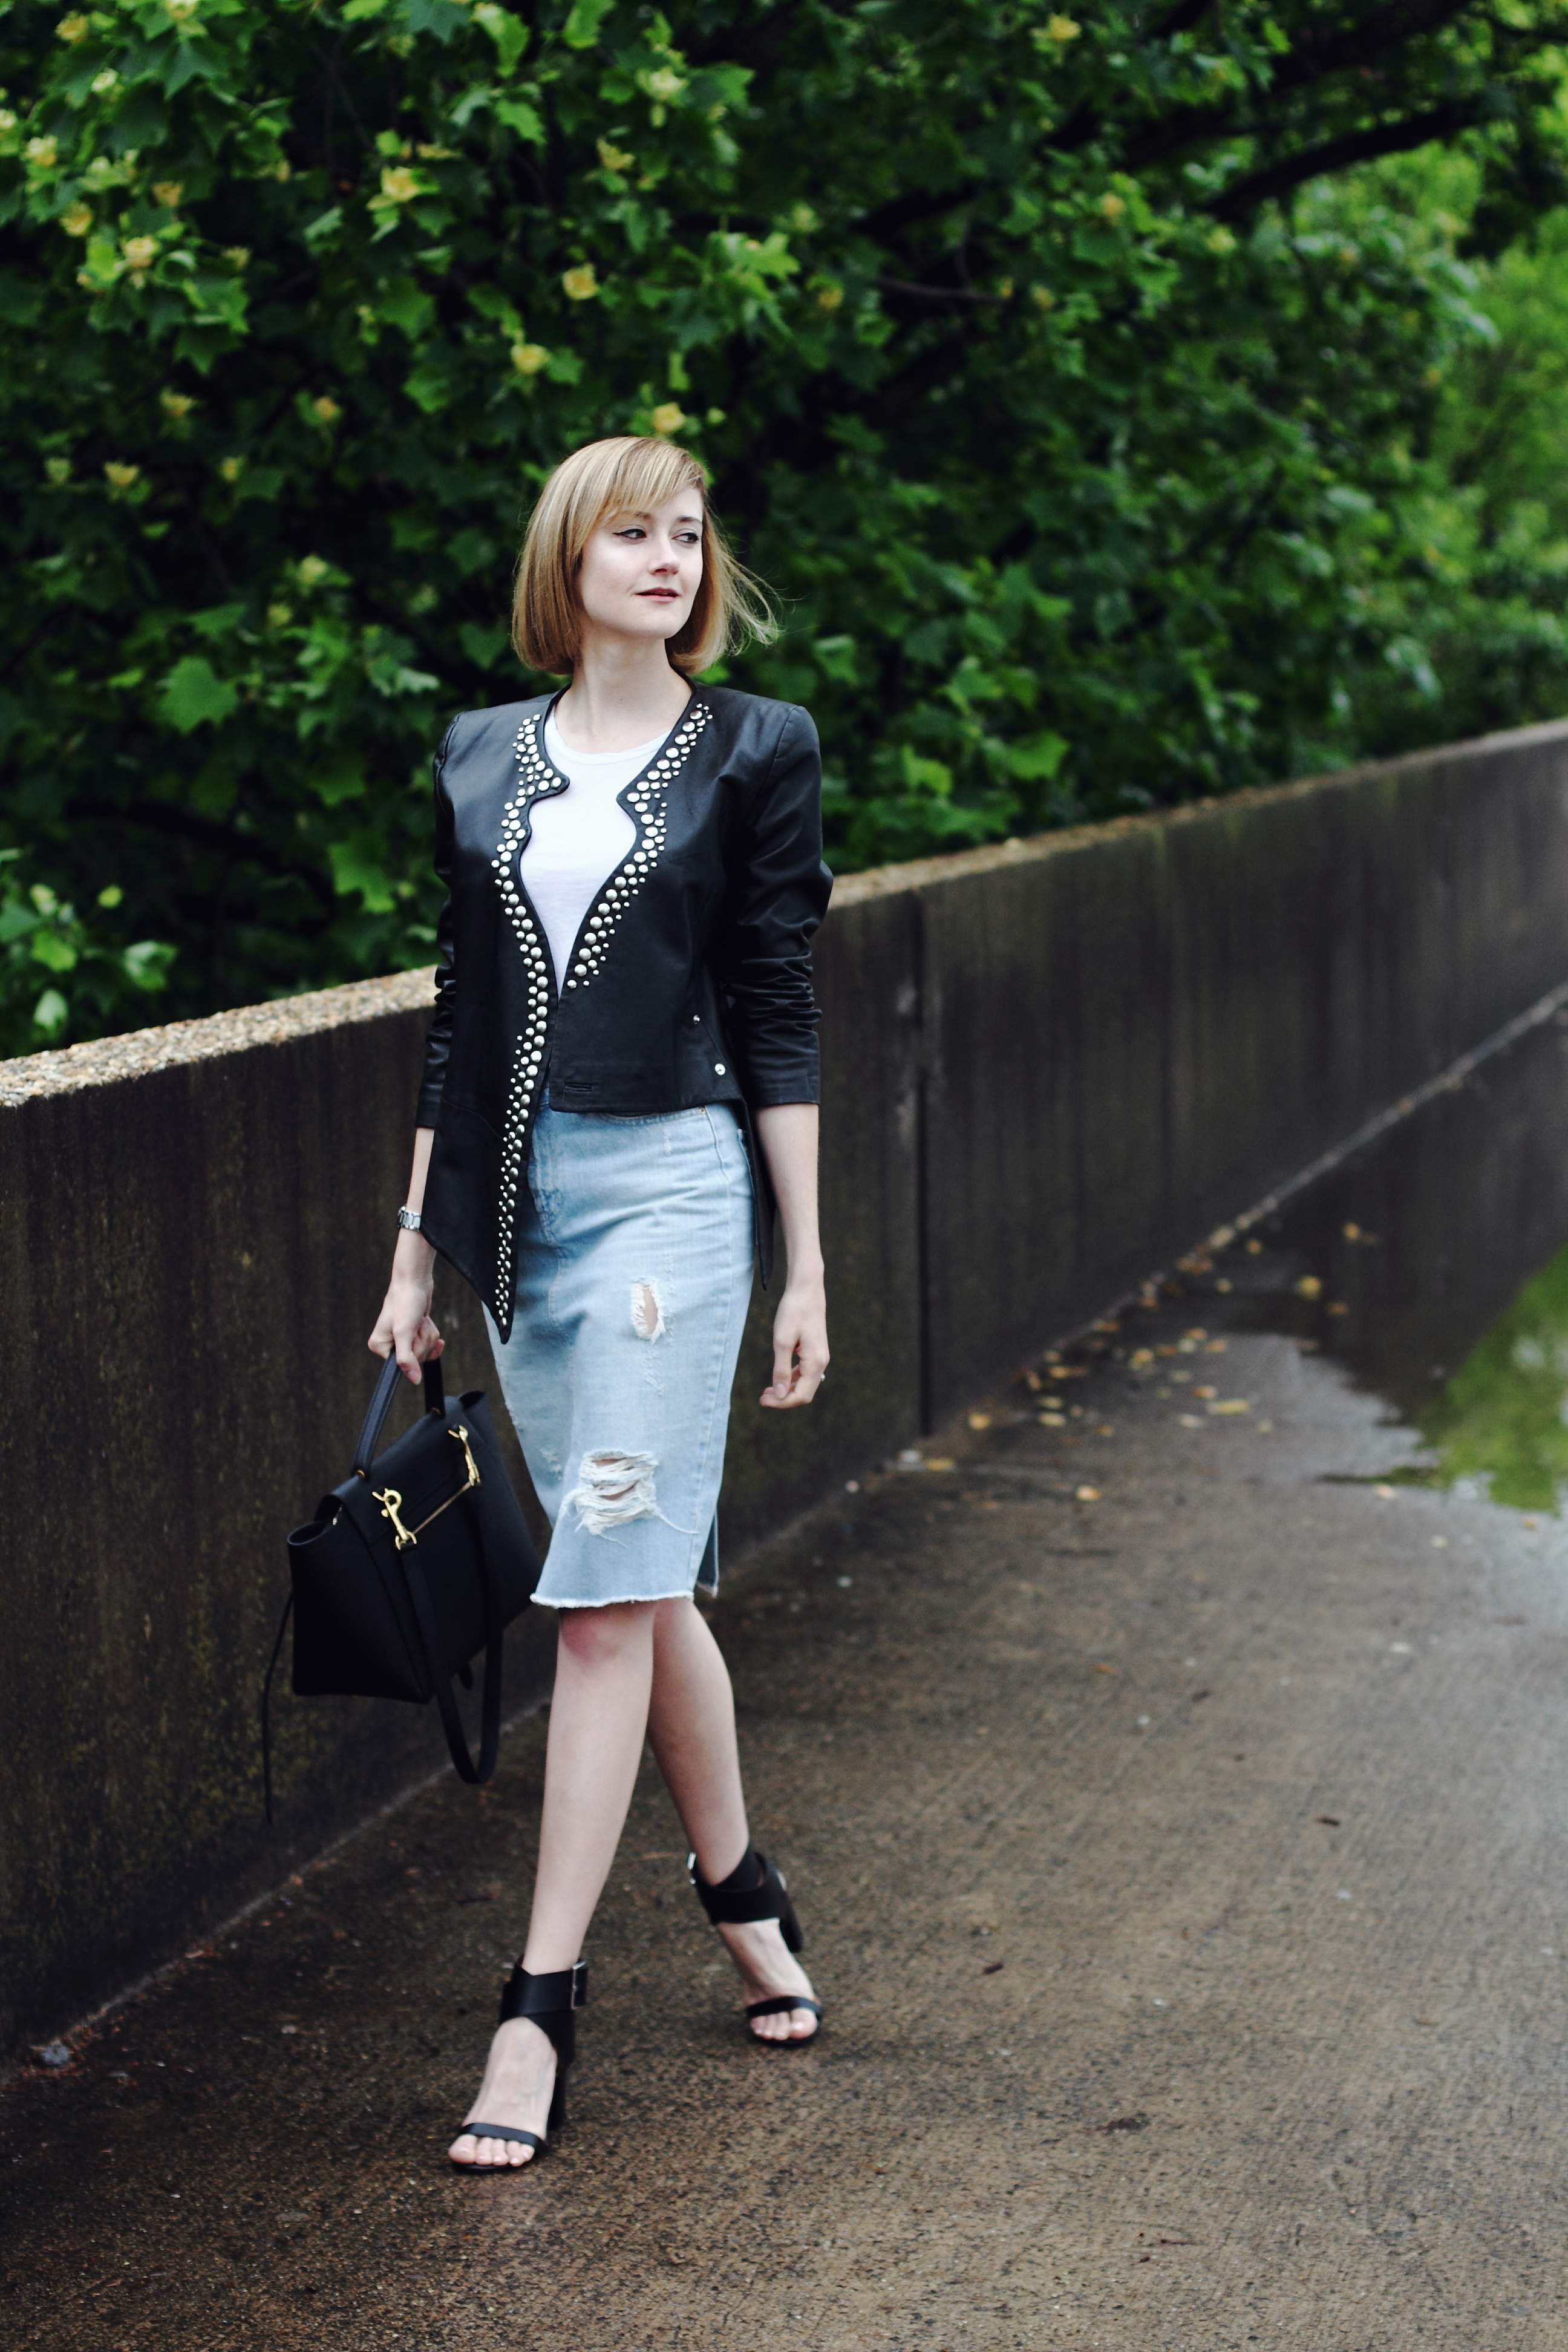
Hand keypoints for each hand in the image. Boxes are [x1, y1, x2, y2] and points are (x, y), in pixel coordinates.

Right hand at [369, 1233, 444, 1384]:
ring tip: (419, 1319)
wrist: (415, 1281)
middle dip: (423, 1340)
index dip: (413, 1351)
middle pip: (416, 1359)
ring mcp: (403, 1340)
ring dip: (428, 1333)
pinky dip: (432, 1335)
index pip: (402, 1366)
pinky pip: (429, 1344)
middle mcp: (390, 1345)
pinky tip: (429, 1325)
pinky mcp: (415, 1334)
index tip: (410, 1334)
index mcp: (379, 1346)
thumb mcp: (404, 1332)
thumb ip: (406, 1359)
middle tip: (416, 1323)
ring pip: (425, 1350)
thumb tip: (414, 1380)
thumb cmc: (405, 1302)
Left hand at [760, 1269, 827, 1408]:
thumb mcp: (782, 1341)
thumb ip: (781, 1370)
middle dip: (783, 1398)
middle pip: (804, 1392)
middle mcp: (821, 1362)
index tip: (762, 1400)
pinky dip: (792, 1378)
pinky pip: (805, 1372)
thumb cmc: (793, 1312)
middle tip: (762, 1397)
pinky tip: (779, 1376)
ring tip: (767, 1390)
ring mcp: (820, 1356)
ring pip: (805, 1383)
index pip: (801, 1395)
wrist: (806, 1289)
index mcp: (815, 1362)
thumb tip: (780, 1394)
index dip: (782, 1402)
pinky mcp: (815, 1350)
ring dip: (787, 1389)